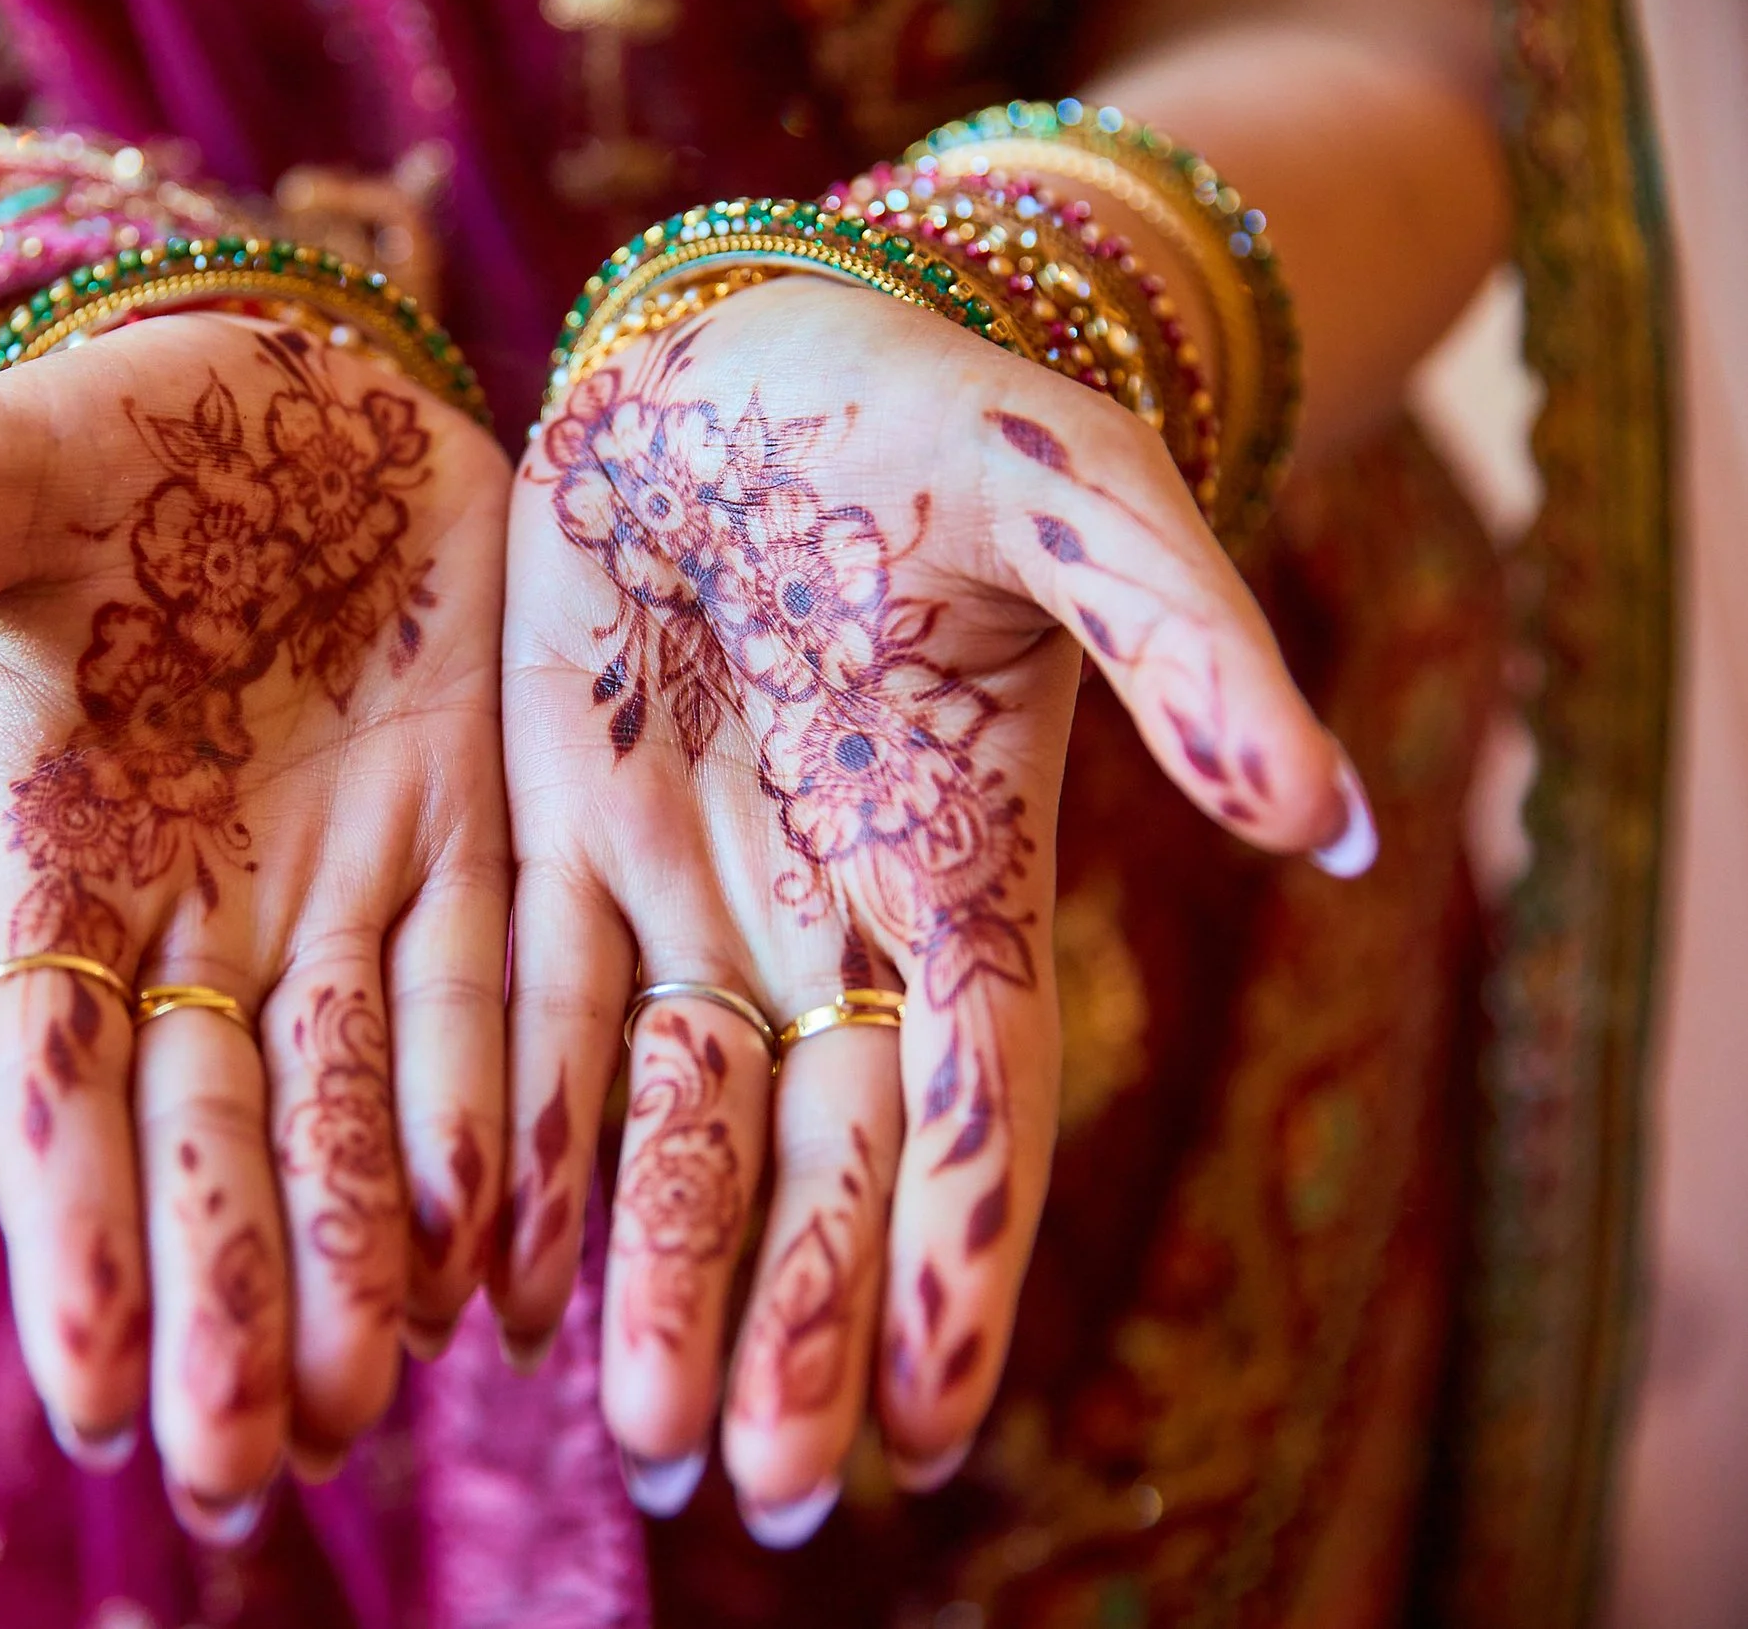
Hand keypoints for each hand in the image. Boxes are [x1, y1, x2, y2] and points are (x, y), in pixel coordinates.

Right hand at [0, 314, 511, 1537]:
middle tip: (248, 1468)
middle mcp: (210, 918)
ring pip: (362, 1109)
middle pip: (215, 1137)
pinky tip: (521, 1263)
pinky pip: (502, 1007)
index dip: (73, 1228)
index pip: (56, 1081)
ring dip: (369, 1256)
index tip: (92, 1389)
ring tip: (376, 1405)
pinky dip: (509, 1132)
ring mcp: (355, 894)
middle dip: (227, 1297)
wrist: (299, 373)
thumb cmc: (112, 428)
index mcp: (64, 865)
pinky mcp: (488, 845)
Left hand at [492, 278, 1370, 1540]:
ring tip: (635, 1441)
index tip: (928, 1427)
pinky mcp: (559, 836)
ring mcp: (685, 888)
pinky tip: (495, 1281)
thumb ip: (1193, 655)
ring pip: (666, 1125)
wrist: (752, 344)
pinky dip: (520, 1148)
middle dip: (795, 1321)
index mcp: (962, 870)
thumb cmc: (938, 411)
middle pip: (815, 1159)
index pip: (972, 1106)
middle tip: (764, 1491)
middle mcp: (823, 918)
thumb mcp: (1080, 506)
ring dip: (655, 1278)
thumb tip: (1340, 826)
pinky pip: (528, 1018)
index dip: (954, 1262)